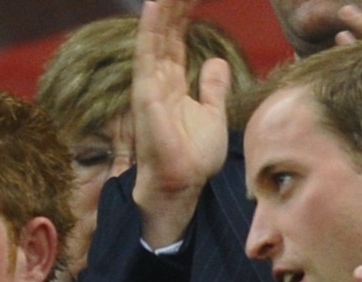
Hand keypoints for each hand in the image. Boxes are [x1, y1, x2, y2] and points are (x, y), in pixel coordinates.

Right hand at [132, 0, 230, 248]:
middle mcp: (158, 78)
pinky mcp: (146, 93)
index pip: (176, 37)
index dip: (184, 12)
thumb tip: (215, 63)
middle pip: (165, 30)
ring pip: (156, 35)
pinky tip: (155, 3)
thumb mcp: (212, 115)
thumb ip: (212, 89)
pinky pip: (148, 54)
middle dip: (175, 4)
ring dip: (164, 8)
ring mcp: (149, 84)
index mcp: (173, 82)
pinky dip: (151, 28)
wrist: (182, 184)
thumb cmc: (193, 158)